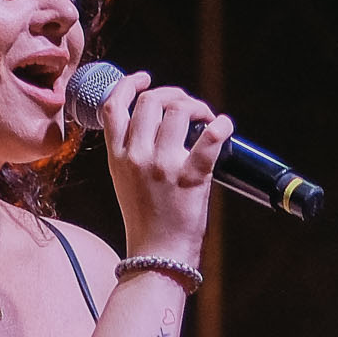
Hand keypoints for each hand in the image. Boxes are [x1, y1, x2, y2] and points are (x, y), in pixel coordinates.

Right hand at [100, 70, 228, 271]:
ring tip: (206, 118)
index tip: (145, 79)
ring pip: (178, 110)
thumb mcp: (124, 181)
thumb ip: (131, 152)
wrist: (157, 257)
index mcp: (117, 156)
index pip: (113, 106)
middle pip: (150, 101)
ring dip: (196, 106)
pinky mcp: (190, 177)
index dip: (129, 84)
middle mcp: (136, 156)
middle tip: (188, 106)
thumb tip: (154, 125)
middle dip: (173, 94)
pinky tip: (224, 126)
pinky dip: (221, 126)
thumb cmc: (146, 222)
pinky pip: (209, 138)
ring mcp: (162, 165)